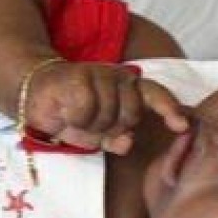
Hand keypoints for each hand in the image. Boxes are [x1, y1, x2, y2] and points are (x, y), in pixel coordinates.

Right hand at [26, 61, 188, 153]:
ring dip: (90, 125)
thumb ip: (115, 139)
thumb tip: (127, 143)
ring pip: (108, 114)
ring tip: (76, 118)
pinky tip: (65, 112)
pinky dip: (75, 119)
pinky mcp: (78, 76)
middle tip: (92, 125)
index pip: (155, 95)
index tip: (181, 126)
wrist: (36, 93)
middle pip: (130, 115)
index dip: (170, 110)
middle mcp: (118, 78)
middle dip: (112, 128)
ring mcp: (99, 74)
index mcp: (128, 89)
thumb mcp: (97, 134)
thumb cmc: (71, 114)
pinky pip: (86, 110)